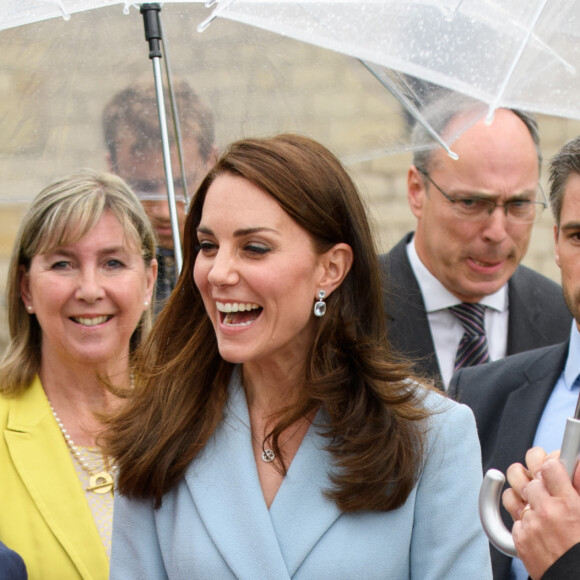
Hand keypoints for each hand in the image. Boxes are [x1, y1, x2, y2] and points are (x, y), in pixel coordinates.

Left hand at [502, 447, 579, 578]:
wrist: (575, 579)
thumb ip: (579, 486)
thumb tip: (575, 464)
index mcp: (568, 503)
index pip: (550, 466)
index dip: (551, 464)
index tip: (553, 467)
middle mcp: (547, 511)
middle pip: (528, 477)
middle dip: (535, 477)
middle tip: (542, 481)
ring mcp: (531, 524)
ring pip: (514, 492)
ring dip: (522, 492)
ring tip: (532, 495)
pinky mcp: (520, 538)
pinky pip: (513, 515)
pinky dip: (521, 516)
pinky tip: (532, 519)